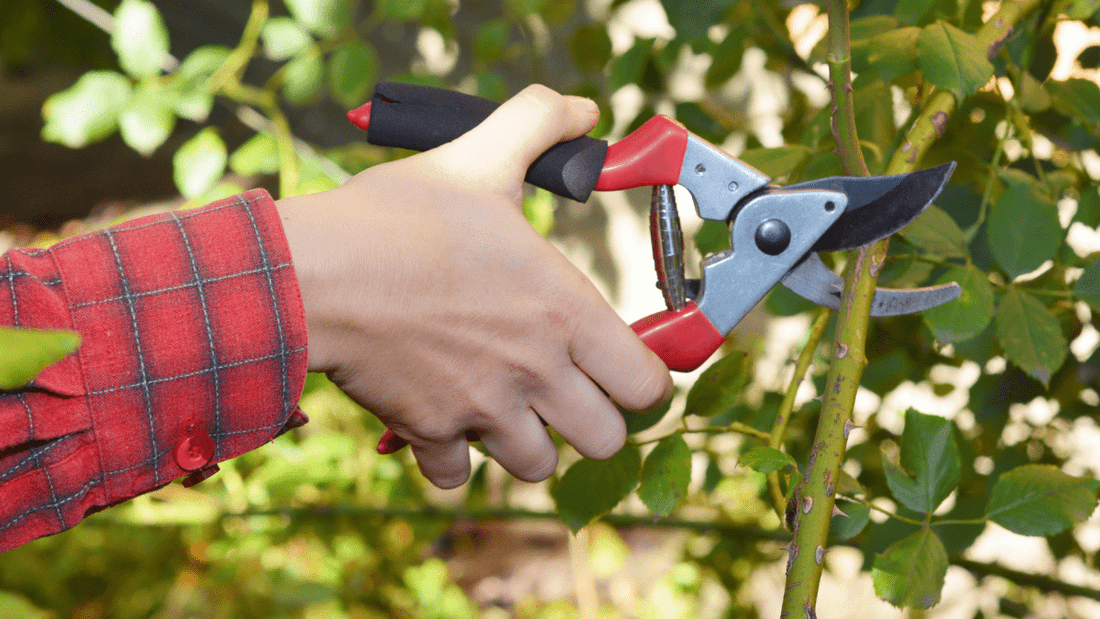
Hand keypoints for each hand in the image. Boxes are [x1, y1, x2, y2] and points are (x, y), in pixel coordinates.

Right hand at [277, 85, 672, 488]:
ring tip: (505, 404)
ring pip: (539, 467)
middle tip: (563, 389)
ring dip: (528, 443)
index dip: (642, 380)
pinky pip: (458, 477)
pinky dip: (453, 458)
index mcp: (564, 311)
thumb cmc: (400, 219)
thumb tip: (582, 109)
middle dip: (590, 420)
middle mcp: (536, 372)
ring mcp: (484, 409)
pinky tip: (443, 419)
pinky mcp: (431, 432)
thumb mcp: (476, 158)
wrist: (316, 273)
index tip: (618, 365)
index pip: (648, 387)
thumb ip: (538, 126)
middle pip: (606, 440)